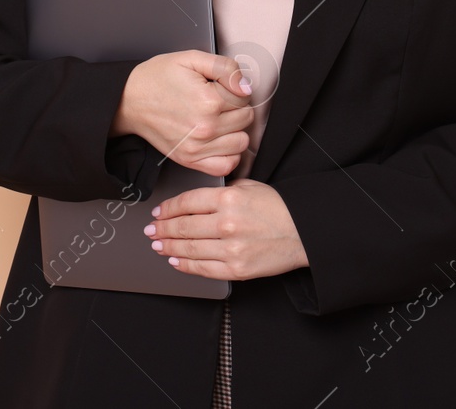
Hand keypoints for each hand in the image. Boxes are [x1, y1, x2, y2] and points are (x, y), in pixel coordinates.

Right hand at [110, 50, 254, 175]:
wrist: (129, 100)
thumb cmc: (157, 78)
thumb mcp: (191, 58)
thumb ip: (225, 68)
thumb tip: (246, 87)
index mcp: (209, 101)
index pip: (245, 97)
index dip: (234, 88)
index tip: (218, 86)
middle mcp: (205, 128)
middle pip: (246, 119)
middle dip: (236, 107)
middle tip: (216, 101)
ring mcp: (198, 147)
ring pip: (242, 142)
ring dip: (234, 130)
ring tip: (217, 119)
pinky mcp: (190, 160)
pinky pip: (226, 165)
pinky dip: (228, 154)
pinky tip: (219, 141)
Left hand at [143, 179, 308, 280]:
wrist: (304, 232)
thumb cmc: (279, 208)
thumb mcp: (250, 187)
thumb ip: (222, 190)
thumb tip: (197, 199)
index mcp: (228, 198)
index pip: (187, 202)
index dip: (167, 208)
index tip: (158, 212)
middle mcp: (227, 223)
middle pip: (183, 226)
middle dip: (162, 229)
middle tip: (151, 231)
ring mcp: (231, 248)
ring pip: (189, 249)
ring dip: (169, 248)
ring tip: (158, 246)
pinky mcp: (237, 269)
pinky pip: (203, 269)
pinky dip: (185, 266)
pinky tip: (175, 262)